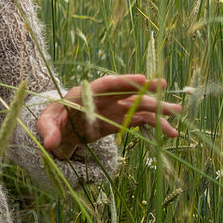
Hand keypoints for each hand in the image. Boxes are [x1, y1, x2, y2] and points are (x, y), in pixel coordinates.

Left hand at [36, 74, 183, 158]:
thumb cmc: (52, 120)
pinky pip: (139, 122)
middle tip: (162, 86)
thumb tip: (50, 143)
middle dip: (143, 89)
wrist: (60, 128)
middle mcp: (103, 98)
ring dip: (156, 109)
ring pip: (137, 107)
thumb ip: (47, 130)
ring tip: (177, 111)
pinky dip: (154, 126)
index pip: (106, 84)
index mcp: (86, 93)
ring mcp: (113, 109)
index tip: (141, 79)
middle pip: (125, 92)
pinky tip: (170, 132)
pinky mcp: (119, 121)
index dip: (123, 82)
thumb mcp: (45, 123)